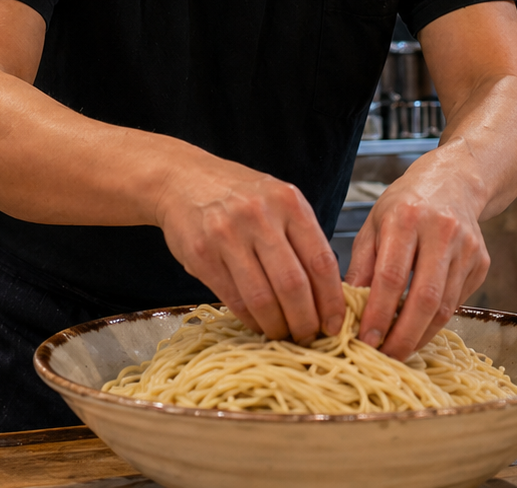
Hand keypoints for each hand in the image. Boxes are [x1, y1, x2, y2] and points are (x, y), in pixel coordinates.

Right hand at [155, 157, 345, 344]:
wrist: (182, 179)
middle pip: (293, 285)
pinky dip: (250, 319)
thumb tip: (328, 293)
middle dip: (305, 321)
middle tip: (309, 337)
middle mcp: (260, 216)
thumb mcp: (278, 200)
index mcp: (289, 203)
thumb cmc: (239, 195)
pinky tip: (258, 324)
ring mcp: (228, 235)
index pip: (321, 261)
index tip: (335, 324)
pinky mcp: (202, 255)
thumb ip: (301, 237)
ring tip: (283, 334)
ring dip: (277, 326)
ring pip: (262, 298)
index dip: (331, 300)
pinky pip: (233, 299)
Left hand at [343, 146, 490, 359]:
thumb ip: (361, 266)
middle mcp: (442, 231)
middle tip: (384, 359)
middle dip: (404, 336)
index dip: (378, 314)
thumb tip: (345, 310)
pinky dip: (435, 321)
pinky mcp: (482, 262)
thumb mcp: (373, 224)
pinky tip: (417, 328)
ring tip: (397, 350)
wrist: (455, 180)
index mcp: (407, 218)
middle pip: (425, 298)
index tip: (364, 340)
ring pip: (445, 306)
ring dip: (420, 335)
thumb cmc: (405, 204)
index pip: (391, 277)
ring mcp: (467, 248)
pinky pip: (457, 302)